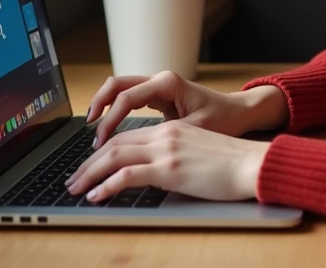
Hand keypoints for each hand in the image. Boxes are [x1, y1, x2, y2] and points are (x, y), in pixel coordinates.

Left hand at [65, 119, 269, 201]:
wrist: (252, 163)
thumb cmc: (232, 163)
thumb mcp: (198, 152)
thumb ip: (175, 155)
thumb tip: (157, 172)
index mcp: (171, 129)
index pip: (127, 137)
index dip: (103, 151)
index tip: (89, 166)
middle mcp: (164, 135)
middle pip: (114, 145)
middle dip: (88, 164)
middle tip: (73, 179)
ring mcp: (166, 150)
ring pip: (114, 157)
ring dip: (90, 174)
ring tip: (76, 189)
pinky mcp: (169, 169)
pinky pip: (127, 175)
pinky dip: (106, 186)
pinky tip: (96, 196)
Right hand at [83, 70, 288, 147]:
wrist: (239, 112)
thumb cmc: (222, 120)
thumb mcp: (193, 130)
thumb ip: (165, 137)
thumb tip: (138, 150)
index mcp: (167, 83)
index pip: (126, 98)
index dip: (110, 121)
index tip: (101, 142)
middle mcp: (159, 80)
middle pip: (117, 84)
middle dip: (99, 104)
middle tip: (89, 128)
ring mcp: (158, 86)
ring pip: (120, 88)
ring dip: (104, 105)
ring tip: (93, 129)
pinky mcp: (158, 95)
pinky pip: (129, 98)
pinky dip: (115, 109)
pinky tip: (108, 128)